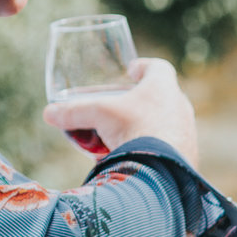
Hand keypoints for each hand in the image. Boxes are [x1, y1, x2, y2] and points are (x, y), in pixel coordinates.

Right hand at [42, 57, 200, 163]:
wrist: (162, 170)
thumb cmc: (132, 130)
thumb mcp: (98, 115)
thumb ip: (73, 112)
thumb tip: (49, 114)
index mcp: (163, 87)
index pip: (159, 68)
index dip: (144, 66)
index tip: (132, 71)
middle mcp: (180, 107)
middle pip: (161, 96)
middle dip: (141, 100)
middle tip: (123, 106)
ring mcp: (187, 132)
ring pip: (166, 123)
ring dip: (148, 125)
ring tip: (127, 134)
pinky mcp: (187, 156)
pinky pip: (169, 147)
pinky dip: (154, 147)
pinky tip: (140, 156)